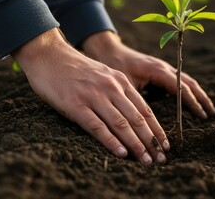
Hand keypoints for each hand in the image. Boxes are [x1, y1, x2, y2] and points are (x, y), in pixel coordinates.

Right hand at [11, 28, 168, 164]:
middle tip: (161, 159)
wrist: (49, 55)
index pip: (145, 110)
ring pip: (121, 124)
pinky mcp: (76, 105)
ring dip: (136, 145)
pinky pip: (97, 126)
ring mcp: (94, 96)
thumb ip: (118, 91)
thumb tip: (133, 116)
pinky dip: (111, 141)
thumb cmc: (76, 69)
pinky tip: (122, 154)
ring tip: (147, 160)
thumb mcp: (104, 75)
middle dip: (152, 141)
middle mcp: (111, 88)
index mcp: (120, 81)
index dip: (157, 130)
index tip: (165, 146)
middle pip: (137, 119)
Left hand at [81, 31, 214, 118]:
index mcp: (157, 70)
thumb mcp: (124, 85)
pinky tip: (193, 100)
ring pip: (187, 80)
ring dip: (199, 94)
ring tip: (208, 108)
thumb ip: (137, 99)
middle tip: (212, 114)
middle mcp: (164, 67)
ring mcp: (164, 67)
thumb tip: (148, 120)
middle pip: (189, 83)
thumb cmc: (113, 67)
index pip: (181, 88)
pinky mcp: (160, 69)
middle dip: (202, 98)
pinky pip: (180, 80)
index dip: (192, 103)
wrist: (108, 50)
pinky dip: (190, 90)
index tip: (202, 116)